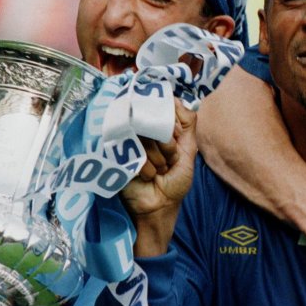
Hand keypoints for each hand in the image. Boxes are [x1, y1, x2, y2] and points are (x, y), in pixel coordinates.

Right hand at [120, 102, 197, 255]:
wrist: (159, 206)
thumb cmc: (175, 180)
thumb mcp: (189, 150)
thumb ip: (187, 124)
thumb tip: (178, 99)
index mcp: (159, 127)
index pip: (165, 107)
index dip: (173, 124)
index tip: (177, 139)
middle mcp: (143, 131)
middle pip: (156, 122)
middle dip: (168, 146)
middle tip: (170, 161)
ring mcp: (128, 142)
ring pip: (147, 138)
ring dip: (158, 160)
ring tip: (158, 172)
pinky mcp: (117, 155)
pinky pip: (136, 153)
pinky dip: (147, 169)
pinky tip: (147, 177)